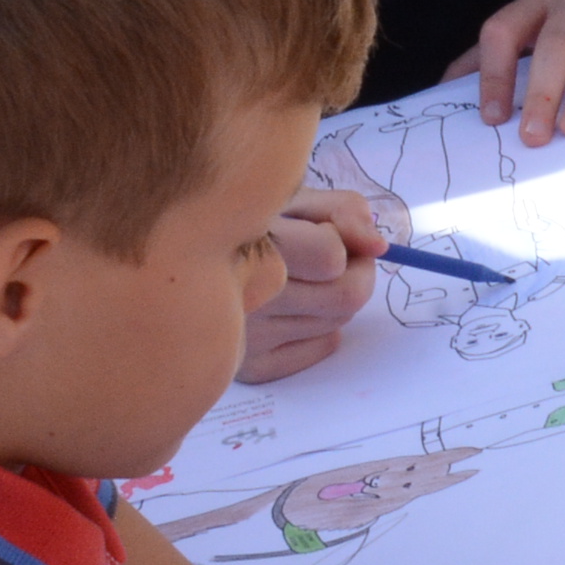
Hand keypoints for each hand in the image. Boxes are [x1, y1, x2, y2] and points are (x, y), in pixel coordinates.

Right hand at [239, 189, 384, 383]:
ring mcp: (245, 339)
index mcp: (248, 245)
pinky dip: (322, 328)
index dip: (343, 239)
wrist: (185, 264)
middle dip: (354, 271)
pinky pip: (322, 348)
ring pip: (338, 322)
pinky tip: (295, 309)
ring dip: (335, 298)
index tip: (327, 230)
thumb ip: (344, 210)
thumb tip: (378, 246)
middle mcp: (242, 297)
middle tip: (333, 257)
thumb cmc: (249, 224)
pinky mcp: (252, 367)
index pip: (331, 257)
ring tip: (304, 279)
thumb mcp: (292, 197)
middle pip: (346, 297)